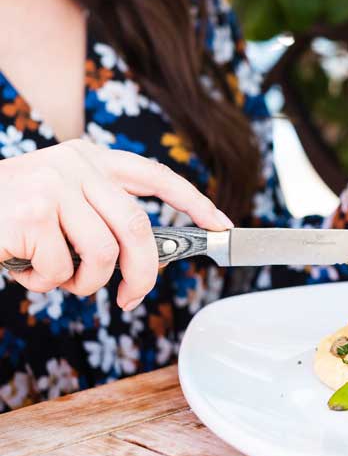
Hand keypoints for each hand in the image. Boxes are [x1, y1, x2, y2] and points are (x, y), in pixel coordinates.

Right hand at [0, 139, 232, 309]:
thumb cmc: (7, 216)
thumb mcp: (58, 201)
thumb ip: (98, 214)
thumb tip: (148, 257)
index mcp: (89, 158)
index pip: (154, 175)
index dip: (191, 200)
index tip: (219, 223)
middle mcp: (76, 164)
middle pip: (136, 226)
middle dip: (144, 270)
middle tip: (134, 297)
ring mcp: (53, 186)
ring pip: (102, 253)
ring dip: (84, 282)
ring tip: (59, 279)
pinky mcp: (33, 213)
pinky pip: (61, 269)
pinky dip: (47, 284)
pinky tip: (24, 269)